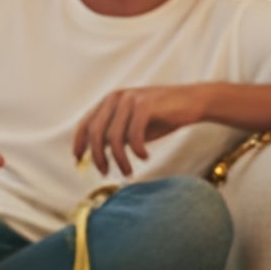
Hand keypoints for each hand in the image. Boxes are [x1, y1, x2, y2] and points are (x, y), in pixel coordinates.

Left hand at [72, 84, 214, 175]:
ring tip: (128, 171)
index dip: (79, 143)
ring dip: (120, 159)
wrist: (192, 102)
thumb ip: (114, 136)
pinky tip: (144, 156)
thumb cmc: (161, 117)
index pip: (85, 123)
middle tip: (105, 172)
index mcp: (109, 101)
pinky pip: (134, 133)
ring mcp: (131, 98)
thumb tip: (95, 153)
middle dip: (98, 156)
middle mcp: (116, 97)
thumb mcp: (132, 128)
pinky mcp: (147, 103)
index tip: (78, 160)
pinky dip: (137, 149)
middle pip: (96, 132)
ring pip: (115, 136)